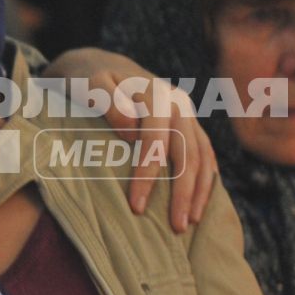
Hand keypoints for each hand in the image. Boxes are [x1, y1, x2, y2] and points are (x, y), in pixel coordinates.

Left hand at [42, 48, 216, 231]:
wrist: (101, 67)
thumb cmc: (87, 80)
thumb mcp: (88, 84)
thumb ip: (107, 101)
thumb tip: (131, 130)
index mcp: (154, 92)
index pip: (155, 139)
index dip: (148, 174)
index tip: (136, 207)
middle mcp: (177, 102)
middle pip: (187, 151)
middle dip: (183, 191)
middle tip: (176, 227)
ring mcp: (186, 113)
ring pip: (203, 154)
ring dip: (200, 191)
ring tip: (191, 223)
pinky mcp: (189, 123)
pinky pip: (206, 153)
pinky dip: (207, 179)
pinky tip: (202, 204)